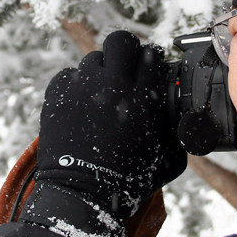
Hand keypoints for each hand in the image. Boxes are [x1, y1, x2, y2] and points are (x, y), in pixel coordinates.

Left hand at [34, 30, 186, 219]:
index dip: (151, 62)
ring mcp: (81, 88)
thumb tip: (180, 121)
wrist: (82, 195)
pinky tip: (79, 103)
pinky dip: (74, 86)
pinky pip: (67, 76)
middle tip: (124, 69)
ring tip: (100, 94)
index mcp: (143, 97)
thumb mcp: (167, 160)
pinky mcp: (56, 96)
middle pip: (120, 41)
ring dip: (99, 72)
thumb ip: (176, 134)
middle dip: (125, 51)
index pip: (152, 57)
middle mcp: (112, 85)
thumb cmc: (128, 182)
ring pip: (92, 59)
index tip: (148, 71)